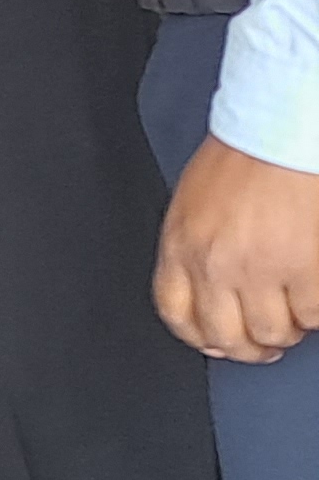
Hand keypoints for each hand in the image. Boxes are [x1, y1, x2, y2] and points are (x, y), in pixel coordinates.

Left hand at [160, 138, 318, 362]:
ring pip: (273, 332)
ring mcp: (261, 270)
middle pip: (226, 337)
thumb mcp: (192, 205)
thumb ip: (194, 248)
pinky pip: (313, 315)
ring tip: (293, 312)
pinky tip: (313, 293)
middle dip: (248, 348)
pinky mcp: (306, 270)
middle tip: (265, 342)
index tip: (216, 342)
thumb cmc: (240, 157)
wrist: (280, 131)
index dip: (199, 338)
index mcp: (180, 246)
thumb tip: (207, 292)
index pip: (176, 314)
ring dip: (287, 328)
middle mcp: (215, 265)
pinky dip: (316, 311)